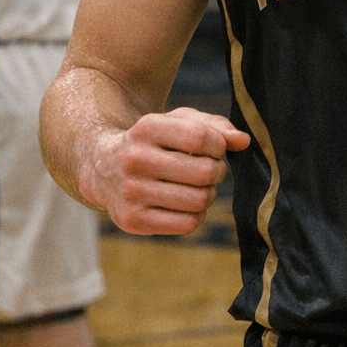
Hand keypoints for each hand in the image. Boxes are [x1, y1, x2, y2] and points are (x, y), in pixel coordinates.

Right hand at [87, 107, 250, 235]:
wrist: (103, 168)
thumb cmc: (153, 142)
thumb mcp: (177, 122)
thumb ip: (214, 126)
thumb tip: (243, 141)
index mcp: (146, 128)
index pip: (201, 137)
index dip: (218, 145)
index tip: (214, 148)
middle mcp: (134, 159)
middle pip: (204, 172)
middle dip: (217, 171)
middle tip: (210, 170)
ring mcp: (131, 192)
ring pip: (199, 200)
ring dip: (208, 194)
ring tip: (198, 187)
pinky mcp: (132, 221)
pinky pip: (187, 224)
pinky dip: (196, 215)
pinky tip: (185, 204)